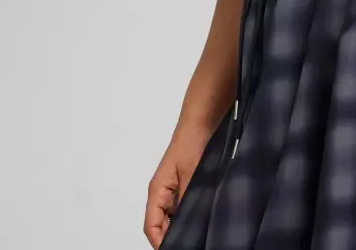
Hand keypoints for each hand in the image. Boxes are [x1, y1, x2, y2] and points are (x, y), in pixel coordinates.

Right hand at [143, 127, 209, 247]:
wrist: (203, 118)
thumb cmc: (192, 139)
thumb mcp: (192, 173)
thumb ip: (188, 198)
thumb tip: (188, 221)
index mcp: (158, 190)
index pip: (151, 225)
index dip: (160, 241)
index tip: (174, 248)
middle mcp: (164, 191)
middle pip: (162, 223)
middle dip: (173, 235)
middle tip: (190, 240)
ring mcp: (176, 186)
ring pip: (174, 215)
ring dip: (183, 223)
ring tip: (197, 230)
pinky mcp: (188, 181)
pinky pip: (185, 204)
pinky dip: (192, 211)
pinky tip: (204, 213)